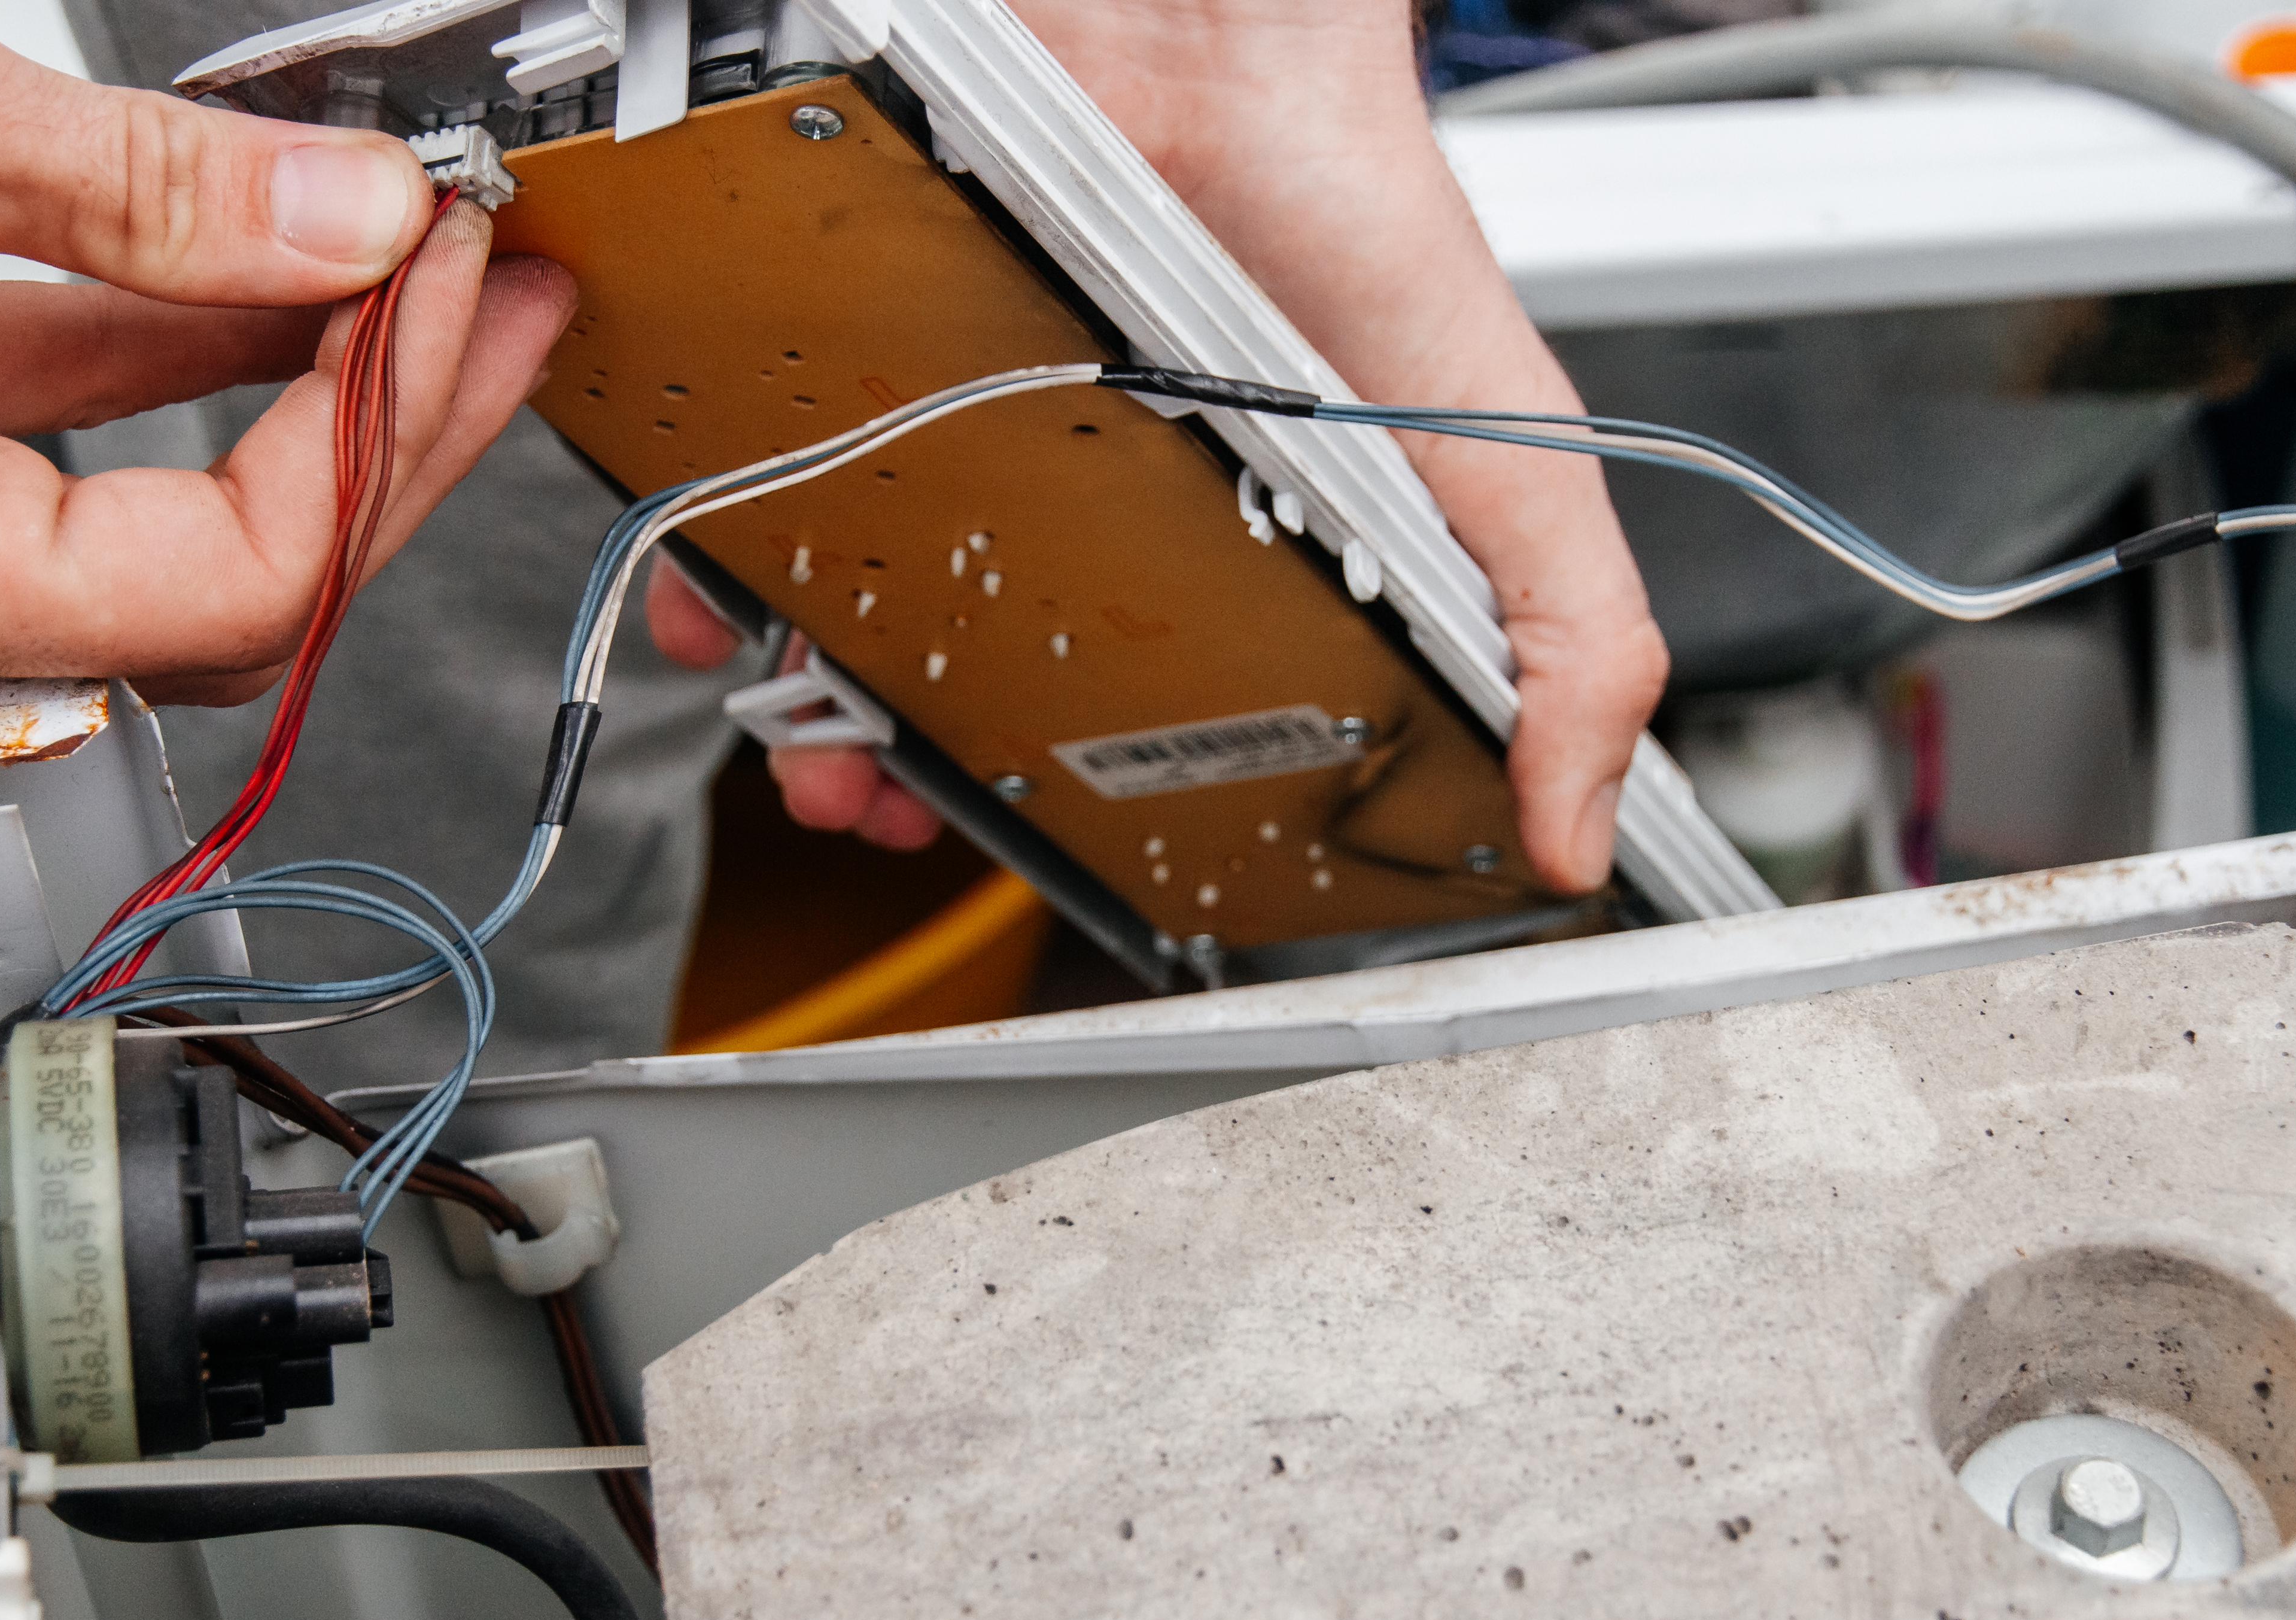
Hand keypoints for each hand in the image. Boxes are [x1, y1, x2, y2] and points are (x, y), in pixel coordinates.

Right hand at [0, 0, 574, 705]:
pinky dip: (162, 342)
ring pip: (141, 505)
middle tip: (482, 304)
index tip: (455, 304)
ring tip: (412, 266)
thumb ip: (147, 191)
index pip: (229, 581)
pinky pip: (43, 433)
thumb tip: (352, 226)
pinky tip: (266, 259)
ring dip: (282, 377)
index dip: (377, 440)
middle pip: (209, 579)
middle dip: (367, 429)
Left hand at [653, 0, 1661, 891]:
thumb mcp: (1509, 462)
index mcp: (1222, 578)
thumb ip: (1569, 638)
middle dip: (902, 780)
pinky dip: (721, 562)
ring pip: (845, 619)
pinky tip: (719, 602)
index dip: (1076, 820)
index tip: (1035, 861)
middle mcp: (1078, 519)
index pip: (1135, 741)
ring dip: (802, 706)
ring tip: (802, 740)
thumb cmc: (1350, 216)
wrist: (1217, 32)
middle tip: (875, 809)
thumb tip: (1575, 831)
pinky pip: (758, 487)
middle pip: (962, 695)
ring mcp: (962, 444)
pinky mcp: (867, 371)